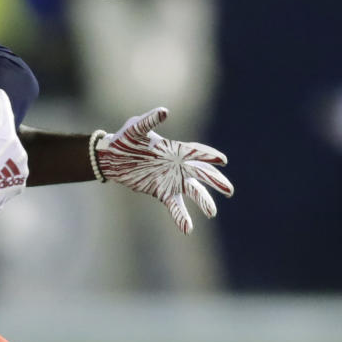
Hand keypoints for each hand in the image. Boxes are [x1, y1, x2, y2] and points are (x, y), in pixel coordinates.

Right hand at [0, 89, 27, 223]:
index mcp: (8, 138)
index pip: (4, 113)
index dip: (1, 100)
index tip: (0, 92)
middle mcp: (20, 152)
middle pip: (3, 139)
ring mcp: (23, 170)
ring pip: (8, 156)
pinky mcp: (20, 184)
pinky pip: (10, 172)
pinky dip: (1, 172)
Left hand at [91, 107, 232, 234]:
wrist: (111, 158)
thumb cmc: (125, 139)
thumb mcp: (136, 128)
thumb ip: (149, 121)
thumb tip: (164, 111)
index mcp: (175, 149)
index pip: (196, 152)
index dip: (209, 156)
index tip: (223, 161)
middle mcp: (178, 166)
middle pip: (201, 174)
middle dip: (215, 182)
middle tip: (229, 191)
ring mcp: (172, 180)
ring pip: (193, 192)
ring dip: (203, 202)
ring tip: (211, 213)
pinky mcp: (162, 192)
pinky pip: (176, 206)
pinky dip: (182, 217)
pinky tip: (188, 229)